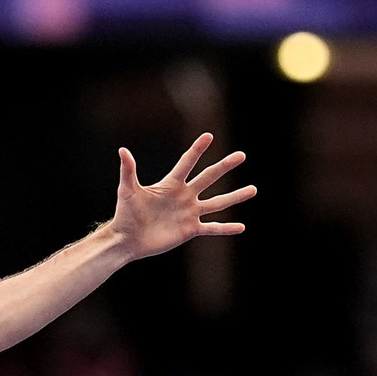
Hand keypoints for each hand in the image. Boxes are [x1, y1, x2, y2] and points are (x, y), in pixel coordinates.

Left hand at [106, 133, 255, 260]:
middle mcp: (184, 196)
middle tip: (241, 155)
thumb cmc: (125, 214)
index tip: (208, 136)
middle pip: (208, 178)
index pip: (187, 163)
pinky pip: (212, 228)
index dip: (196, 150)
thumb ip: (128, 171)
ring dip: (235, 196)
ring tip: (253, 189)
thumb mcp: (127, 190)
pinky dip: (226, 228)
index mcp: (171, 185)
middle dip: (224, 166)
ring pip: (217, 203)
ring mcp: (189, 213)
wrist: (126, 239)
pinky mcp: (190, 229)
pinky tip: (241, 227)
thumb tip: (122, 150)